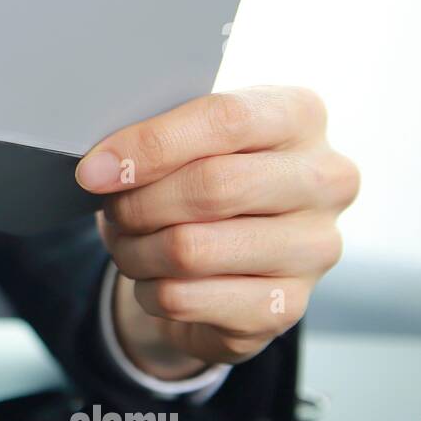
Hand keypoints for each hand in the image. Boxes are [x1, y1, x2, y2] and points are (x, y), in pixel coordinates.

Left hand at [75, 87, 358, 378]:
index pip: (225, 119)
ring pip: (190, 249)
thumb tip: (101, 167)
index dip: (150, 145)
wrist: (232, 255)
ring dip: (135, 250)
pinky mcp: (287, 306)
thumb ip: (156, 138)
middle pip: (212, 186)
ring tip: (128, 242)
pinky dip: (147, 290)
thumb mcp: (188, 140)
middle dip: (139, 202)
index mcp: (300, 115)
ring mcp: (315, 247)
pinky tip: (153, 278)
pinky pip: (184, 298)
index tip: (94, 170)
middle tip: (113, 209)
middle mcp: (326, 180)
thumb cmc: (205, 176)